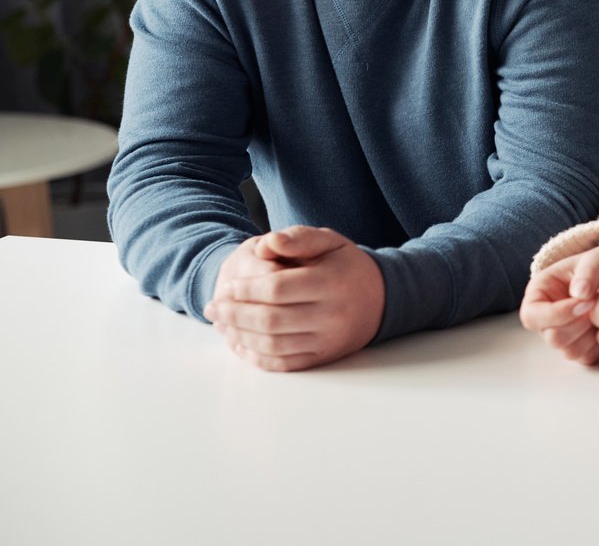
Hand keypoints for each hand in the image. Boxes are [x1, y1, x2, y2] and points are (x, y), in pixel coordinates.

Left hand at [204, 226, 384, 371]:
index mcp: (332, 282)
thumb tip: (266, 243)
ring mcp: (328, 340)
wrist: (381, 299)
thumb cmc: (346, 267)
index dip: (246, 289)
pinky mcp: (323, 358)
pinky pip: (283, 364)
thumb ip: (297, 239)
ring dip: (239, 336)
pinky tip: (240, 343)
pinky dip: (255, 357)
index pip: (278, 289)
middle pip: (271, 320)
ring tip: (222, 324)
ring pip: (273, 345)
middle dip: (234, 314)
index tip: (228, 286)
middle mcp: (333, 315)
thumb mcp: (329, 241)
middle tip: (213, 308)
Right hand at [519, 240, 598, 364]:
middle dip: (580, 324)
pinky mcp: (580, 348)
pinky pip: (586, 357)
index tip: (587, 302)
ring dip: (591, 334)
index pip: (532, 317)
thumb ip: (589, 270)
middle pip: (553, 338)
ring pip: (570, 351)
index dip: (558, 313)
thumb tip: (579, 293)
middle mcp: (546, 319)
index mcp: (538, 295)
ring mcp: (562, 335)